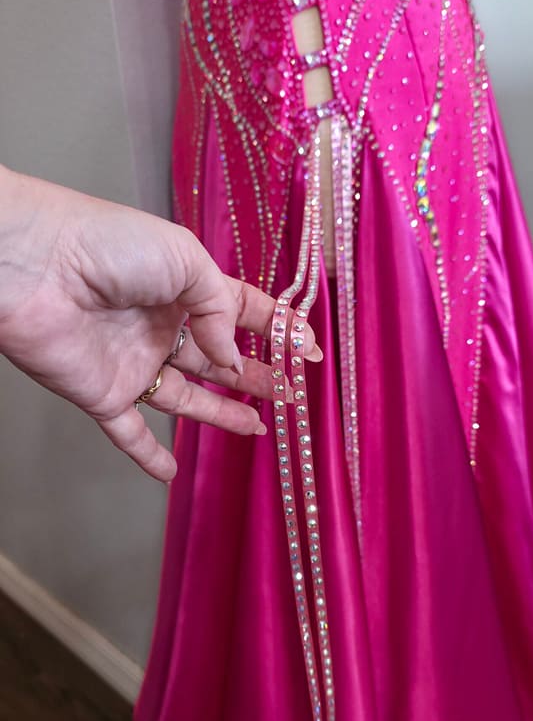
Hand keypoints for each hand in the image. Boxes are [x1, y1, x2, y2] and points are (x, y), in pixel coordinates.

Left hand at [0, 166, 320, 480]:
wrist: (33, 265)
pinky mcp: (104, 394)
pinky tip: (171, 474)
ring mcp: (135, 363)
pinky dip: (149, 456)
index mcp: (184, 287)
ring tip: (262, 428)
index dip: (279, 331)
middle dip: (259, 375)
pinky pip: (130, 433)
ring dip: (224, 414)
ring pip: (188, 398)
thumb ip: (220, 312)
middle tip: (293, 393)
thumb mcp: (185, 260)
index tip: (311, 352)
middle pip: (219, 359)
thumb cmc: (108, 246)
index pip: (242, 311)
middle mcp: (162, 326)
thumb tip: (235, 360)